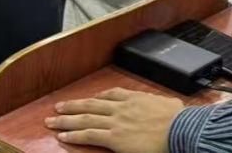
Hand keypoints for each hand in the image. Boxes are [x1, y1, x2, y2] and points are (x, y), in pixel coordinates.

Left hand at [45, 89, 180, 151]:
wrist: (179, 129)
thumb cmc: (178, 119)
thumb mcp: (169, 104)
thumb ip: (159, 104)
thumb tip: (166, 105)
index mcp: (135, 98)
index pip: (110, 95)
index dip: (96, 98)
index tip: (87, 99)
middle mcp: (122, 108)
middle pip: (91, 105)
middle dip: (73, 106)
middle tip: (58, 107)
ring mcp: (116, 122)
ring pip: (85, 118)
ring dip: (66, 119)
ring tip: (52, 121)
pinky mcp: (114, 137)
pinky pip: (89, 135)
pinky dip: (74, 135)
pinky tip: (63, 136)